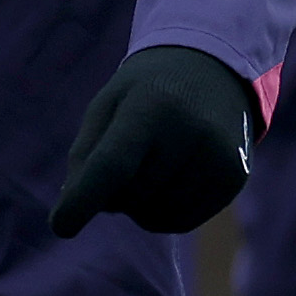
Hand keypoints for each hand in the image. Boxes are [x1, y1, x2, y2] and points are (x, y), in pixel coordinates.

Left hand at [52, 43, 259, 236]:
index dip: (84, 199)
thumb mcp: (107, 106)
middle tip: (129, 153)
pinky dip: (164, 211)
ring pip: (154, 217)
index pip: (113, 164)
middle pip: (130, 197)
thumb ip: (84, 157)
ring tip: (154, 160)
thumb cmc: (146, 91)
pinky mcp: (234, 179)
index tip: (61, 226)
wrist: (213, 68)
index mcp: (152, 105)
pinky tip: (172, 177)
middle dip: (115, 190)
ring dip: (140, 204)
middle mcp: (192, 132)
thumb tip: (70, 213)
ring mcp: (219, 158)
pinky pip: (181, 222)